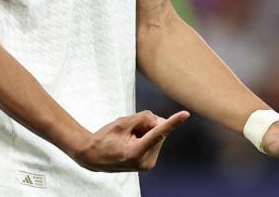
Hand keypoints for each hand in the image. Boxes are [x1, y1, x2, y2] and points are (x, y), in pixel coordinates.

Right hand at [72, 110, 189, 171]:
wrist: (93, 156)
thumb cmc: (105, 138)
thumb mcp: (121, 122)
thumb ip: (142, 118)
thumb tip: (160, 120)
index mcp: (136, 152)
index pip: (158, 132)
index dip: (173, 122)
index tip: (185, 114)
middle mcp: (145, 161)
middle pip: (158, 131)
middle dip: (149, 124)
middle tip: (130, 128)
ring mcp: (148, 164)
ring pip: (158, 135)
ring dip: (147, 130)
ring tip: (129, 137)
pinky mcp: (149, 163)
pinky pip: (155, 142)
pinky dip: (146, 137)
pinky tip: (132, 141)